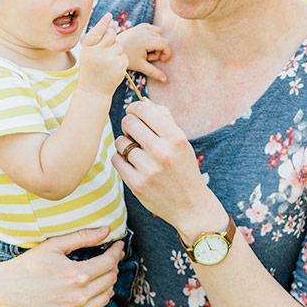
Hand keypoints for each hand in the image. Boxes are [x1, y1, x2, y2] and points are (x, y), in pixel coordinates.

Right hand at [0, 225, 122, 306]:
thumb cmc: (29, 265)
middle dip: (112, 266)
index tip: (118, 246)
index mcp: (77, 276)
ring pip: (105, 297)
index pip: (109, 262)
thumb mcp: (53, 246)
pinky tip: (89, 290)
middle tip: (109, 258)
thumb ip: (82, 237)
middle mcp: (79, 298)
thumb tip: (107, 230)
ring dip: (106, 284)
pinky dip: (96, 299)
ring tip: (100, 273)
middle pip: (110, 279)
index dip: (116, 252)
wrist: (6, 293)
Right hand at [76, 12, 128, 97]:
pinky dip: (121, 60)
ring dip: (116, 51)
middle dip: (111, 39)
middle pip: (112, 35)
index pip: (97, 32)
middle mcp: (99, 52)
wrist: (94, 91)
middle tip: (106, 51)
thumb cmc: (90, 70)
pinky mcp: (121, 66)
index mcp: (89, 48)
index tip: (109, 15)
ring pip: (119, 46)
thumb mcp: (87, 54)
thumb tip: (109, 26)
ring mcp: (111, 59)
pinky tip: (113, 68)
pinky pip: (124, 56)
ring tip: (108, 61)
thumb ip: (95, 41)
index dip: (103, 23)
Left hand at [113, 98, 225, 238]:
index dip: (134, 108)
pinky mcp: (137, 185)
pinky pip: (116, 160)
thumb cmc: (184, 169)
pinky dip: (120, 160)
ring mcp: (149, 170)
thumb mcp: (181, 142)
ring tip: (136, 153)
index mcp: (176, 138)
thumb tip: (142, 99)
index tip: (134, 114)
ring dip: (124, 145)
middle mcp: (162, 152)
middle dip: (129, 126)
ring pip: (120, 142)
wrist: (191, 207)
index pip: (144, 109)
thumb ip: (164, 119)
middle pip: (129, 123)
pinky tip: (131, 164)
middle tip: (134, 134)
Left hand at [117, 21, 171, 85]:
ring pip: (159, 34)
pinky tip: (145, 44)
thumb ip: (154, 72)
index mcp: (146, 39)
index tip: (161, 60)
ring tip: (147, 51)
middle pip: (162, 40)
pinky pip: (153, 30)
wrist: (113, 48)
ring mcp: (143, 27)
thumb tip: (165, 80)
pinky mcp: (141, 26)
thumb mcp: (141, 66)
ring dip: (156, 43)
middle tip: (148, 57)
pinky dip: (153, 37)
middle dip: (159, 50)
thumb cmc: (127, 57)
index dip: (167, 53)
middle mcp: (145, 30)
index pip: (165, 44)